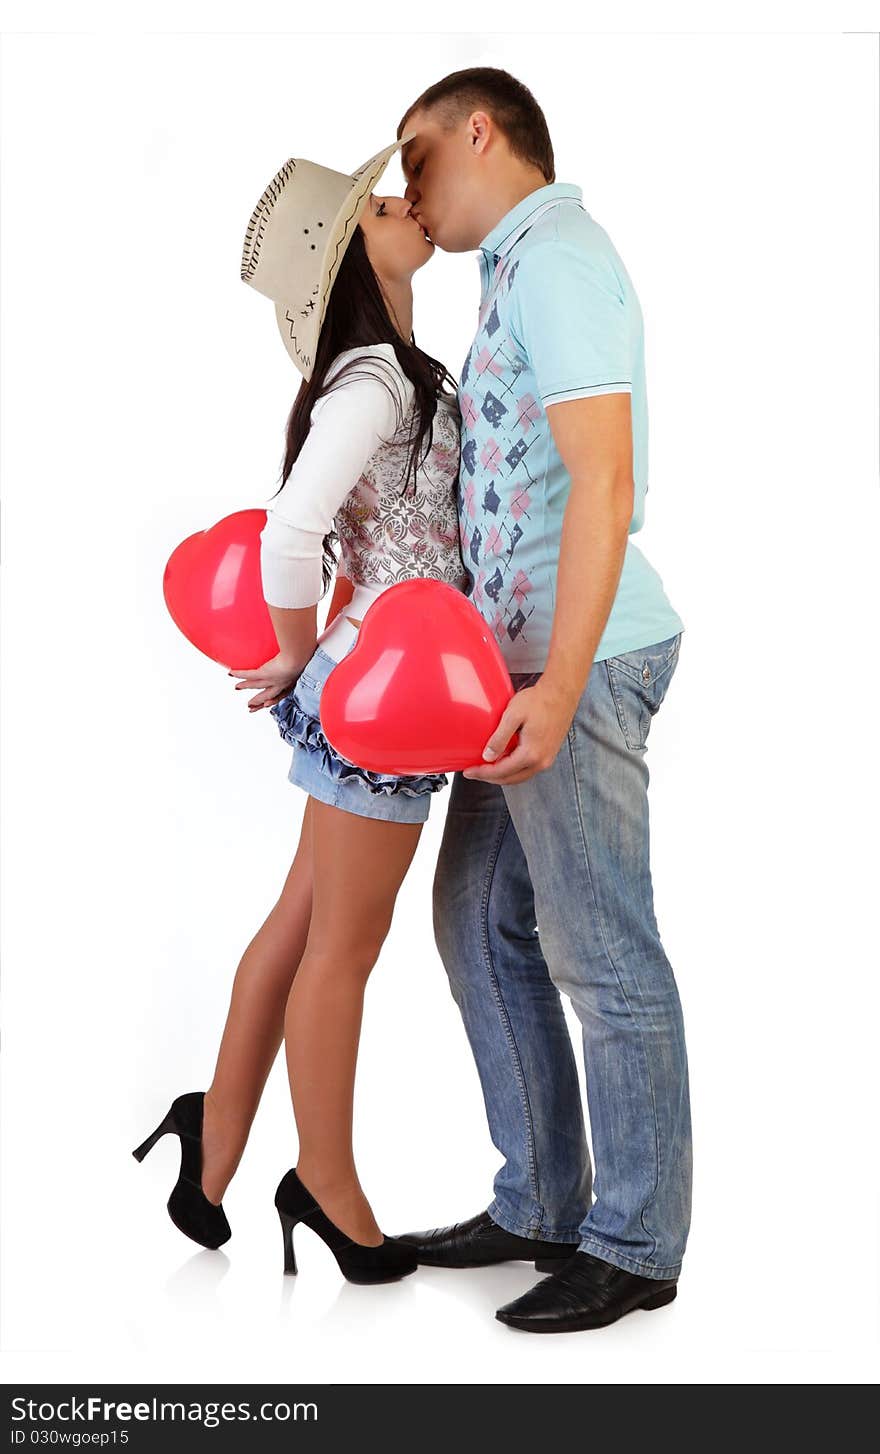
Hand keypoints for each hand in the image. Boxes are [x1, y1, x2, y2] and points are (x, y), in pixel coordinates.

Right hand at [227, 652, 304, 712]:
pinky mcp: (264, 673)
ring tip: (237, 688)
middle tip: (250, 707)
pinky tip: (231, 673)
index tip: (267, 704)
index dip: (274, 699)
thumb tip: (305, 643)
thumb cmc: (307, 652)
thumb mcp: (306, 655)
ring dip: (246, 687)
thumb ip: (304, 652)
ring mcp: (272, 679)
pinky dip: (239, 674)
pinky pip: (249, 675)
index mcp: (293, 681)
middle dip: (259, 702)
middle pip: (268, 696)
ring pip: (257, 686)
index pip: (283, 693)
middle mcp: (282, 683)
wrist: (301, 655)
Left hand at [462, 680, 578, 784]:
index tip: (469, 771)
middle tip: (474, 772)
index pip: (501, 771)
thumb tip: (488, 756)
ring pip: (520, 776)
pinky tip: (504, 760)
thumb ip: (499, 738)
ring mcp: (547, 758)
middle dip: (490, 777)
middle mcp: (541, 761)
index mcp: (531, 754)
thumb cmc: (539, 700)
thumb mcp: (513, 716)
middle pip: (510, 779)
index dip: (482, 773)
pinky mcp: (549, 753)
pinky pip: (528, 769)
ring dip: (502, 774)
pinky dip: (513, 769)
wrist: (561, 692)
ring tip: (486, 768)